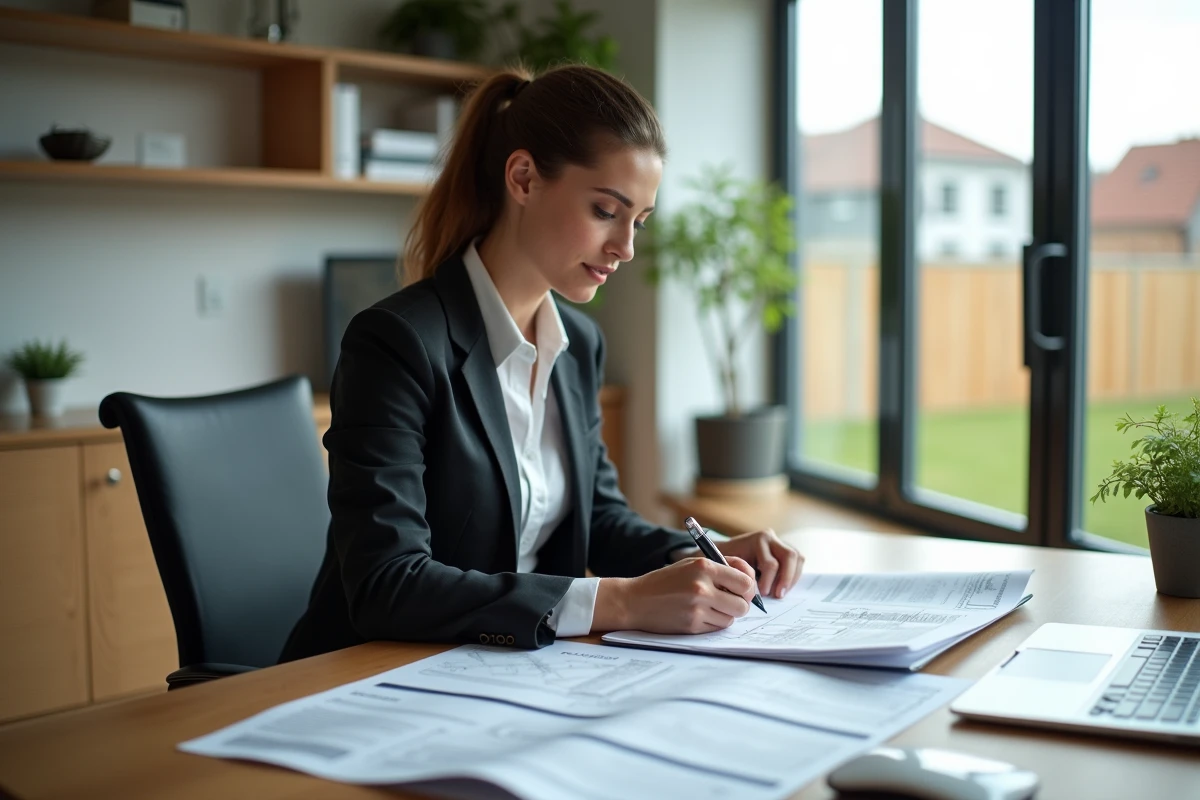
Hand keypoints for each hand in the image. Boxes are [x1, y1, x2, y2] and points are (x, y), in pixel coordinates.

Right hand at [592, 557, 757, 633]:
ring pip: (731, 618)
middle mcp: (702, 587)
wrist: (635, 600)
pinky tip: (699, 615)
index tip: (743, 590)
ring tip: (709, 607)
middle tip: (730, 601)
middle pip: (743, 604)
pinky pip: (716, 628)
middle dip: (740, 605)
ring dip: (725, 615)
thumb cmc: (665, 580)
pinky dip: (713, 623)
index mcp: (704, 567)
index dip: (748, 588)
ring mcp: (697, 608)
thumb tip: (749, 578)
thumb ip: (720, 567)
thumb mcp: (691, 564)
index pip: (745, 581)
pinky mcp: (692, 626)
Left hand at [716, 528, 803, 598]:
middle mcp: (770, 537)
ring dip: (792, 578)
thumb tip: (757, 593)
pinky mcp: (785, 548)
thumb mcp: (731, 567)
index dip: (768, 581)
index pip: (771, 563)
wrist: (726, 550)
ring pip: (797, 558)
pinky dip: (793, 575)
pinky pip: (798, 561)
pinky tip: (783, 586)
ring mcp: (779, 541)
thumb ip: (745, 576)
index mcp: (757, 540)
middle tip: (778, 595)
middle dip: (786, 579)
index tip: (763, 594)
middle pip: (789, 556)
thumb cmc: (727, 561)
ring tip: (781, 592)